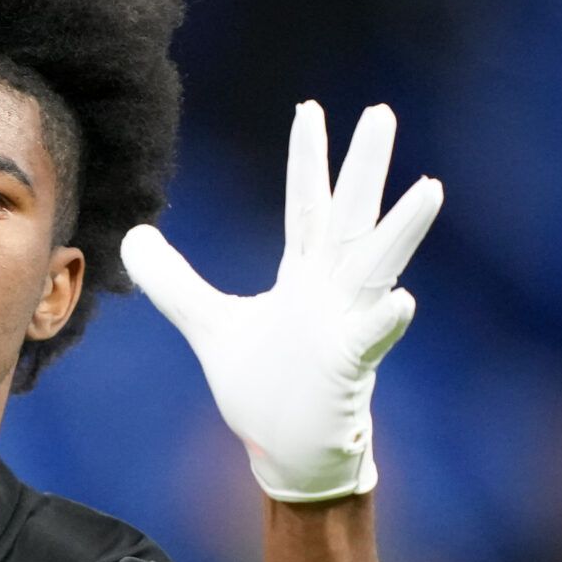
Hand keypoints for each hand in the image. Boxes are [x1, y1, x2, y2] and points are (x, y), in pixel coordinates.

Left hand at [121, 102, 442, 500]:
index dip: (307, 159)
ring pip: (378, 267)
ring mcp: (345, 324)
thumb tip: (133, 238)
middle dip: (365, 167)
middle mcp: (332, 289)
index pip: (306, 205)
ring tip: (428, 188)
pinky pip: (370, 338)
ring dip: (402, 230)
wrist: (288, 452)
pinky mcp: (349, 366)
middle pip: (351, 216)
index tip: (311, 109)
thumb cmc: (263, 386)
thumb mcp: (208, 325)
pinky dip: (385, 319)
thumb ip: (174, 282)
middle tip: (381, 114)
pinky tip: (401, 300)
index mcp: (304, 275)